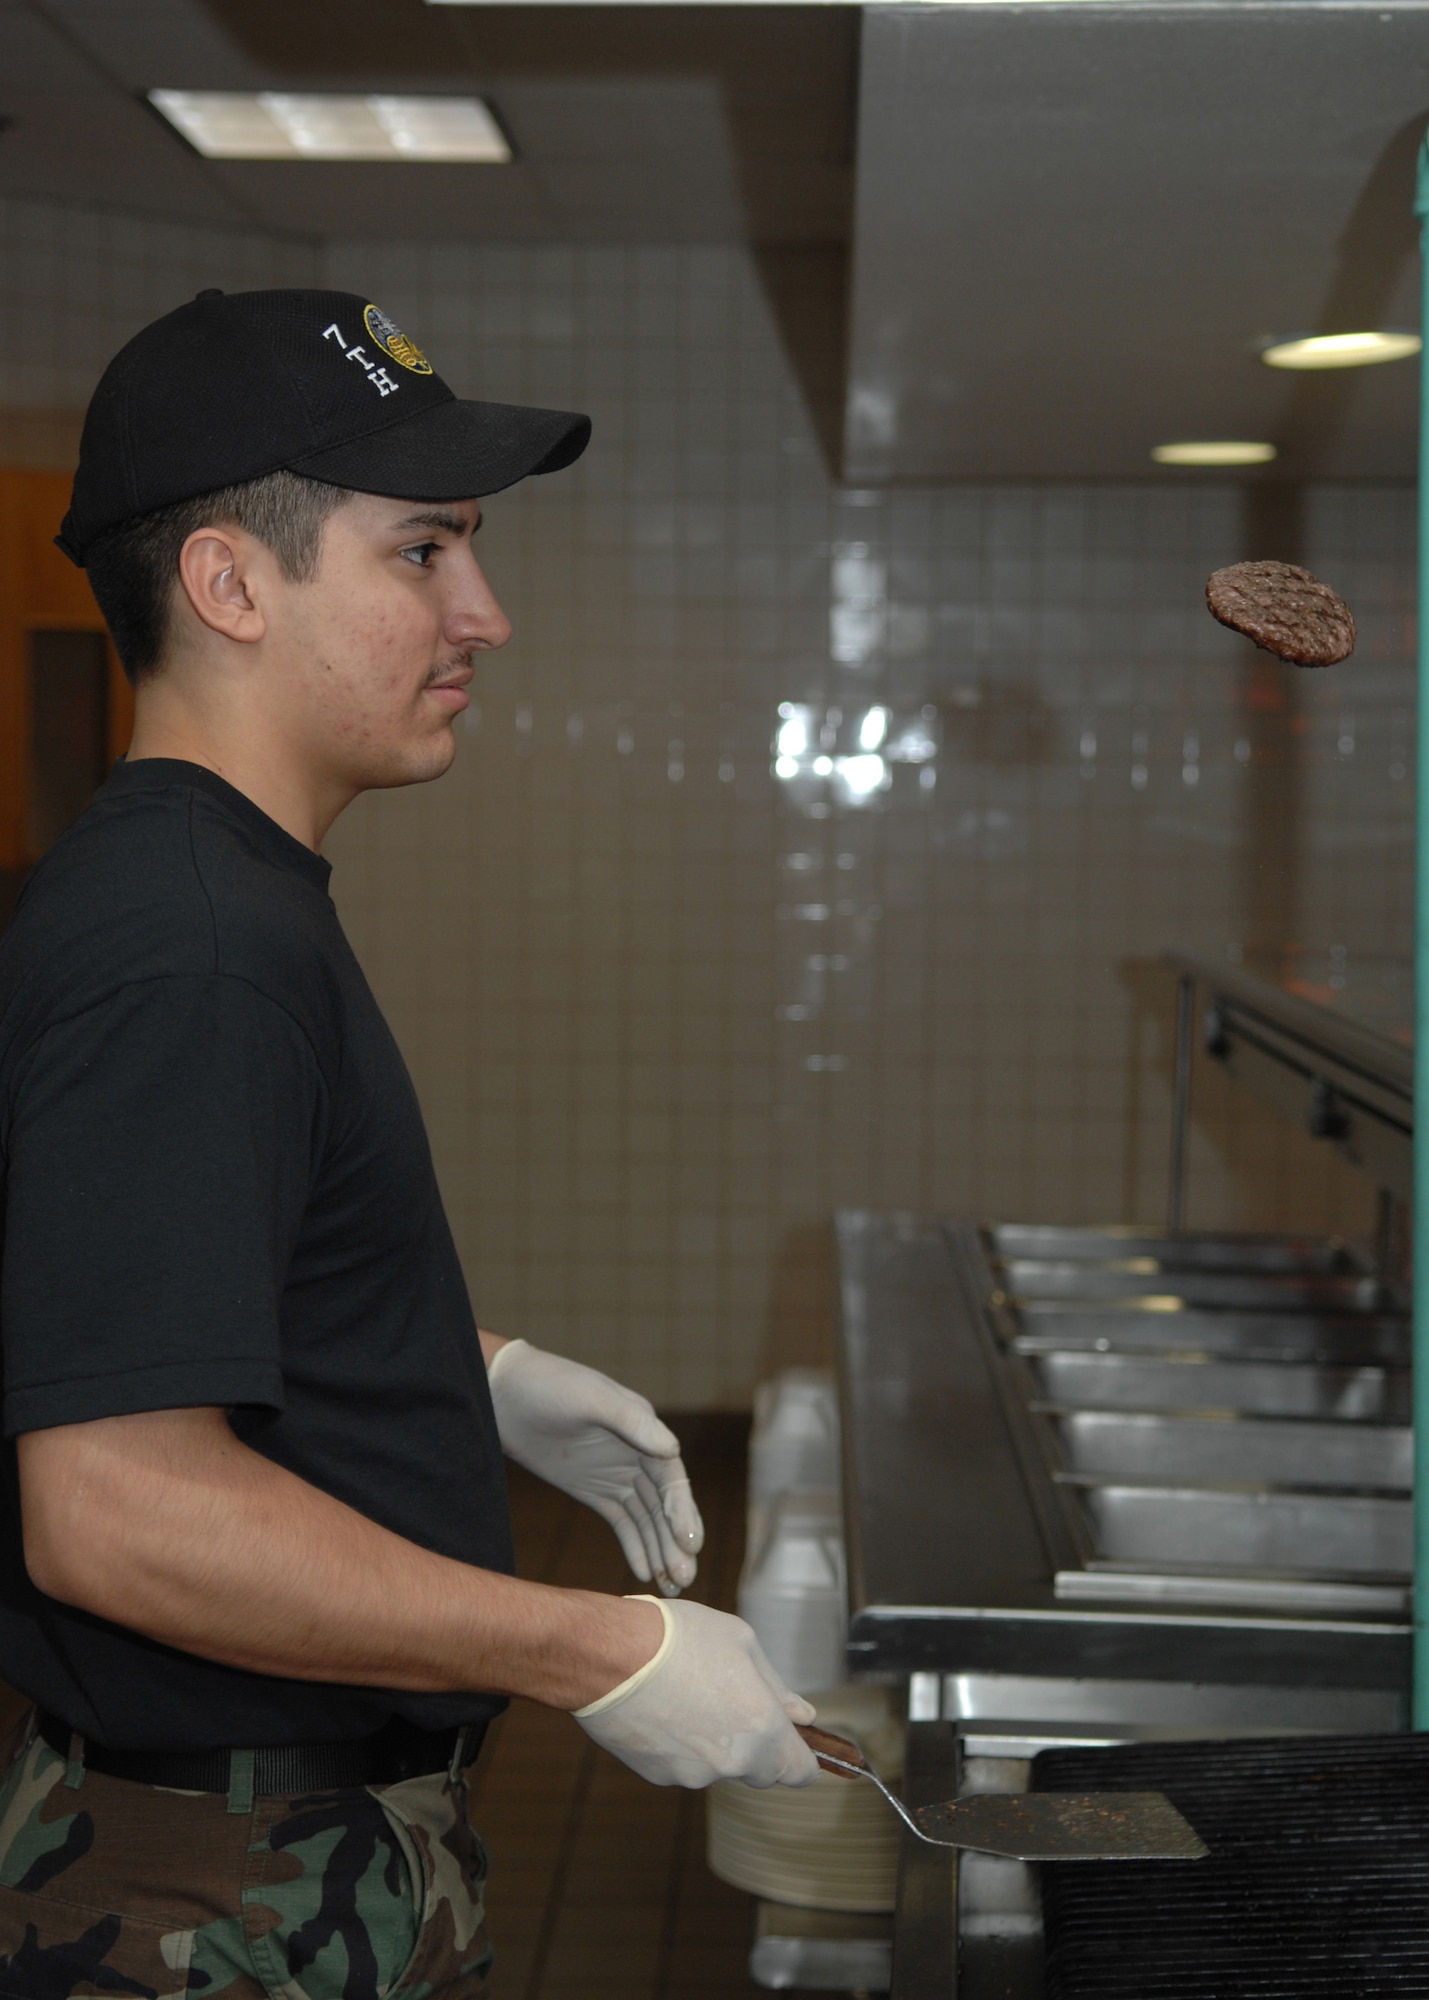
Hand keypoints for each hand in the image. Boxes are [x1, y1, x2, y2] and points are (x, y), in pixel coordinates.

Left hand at [487, 1342, 704, 1593]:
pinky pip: (622, 1523)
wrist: (505, 1395)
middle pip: (664, 1505)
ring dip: (661, 1550)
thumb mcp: (590, 1398)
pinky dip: (635, 1548)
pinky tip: (644, 1574)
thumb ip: (632, 1422)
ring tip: (673, 1586)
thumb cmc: (550, 1386)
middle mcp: (639, 1454)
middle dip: (676, 1541)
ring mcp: (617, 1475)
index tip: (689, 1543)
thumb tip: (673, 1450)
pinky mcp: (595, 1491)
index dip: (682, 1511)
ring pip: (647, 1519)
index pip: (671, 1478)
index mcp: (645, 1429)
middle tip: (686, 1578)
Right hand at [574, 1596, 818, 1788]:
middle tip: (734, 1701)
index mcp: (761, 1728)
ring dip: (714, 1742)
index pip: (800, 1771)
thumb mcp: (740, 1642)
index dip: (802, 1757)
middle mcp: (731, 1761)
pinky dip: (679, 1745)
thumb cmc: (680, 1637)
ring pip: (718, 1766)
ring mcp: (692, 1774)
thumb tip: (803, 1715)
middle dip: (757, 1746)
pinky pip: (682, 1765)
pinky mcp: (658, 1776)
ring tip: (687, 1693)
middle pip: (760, 1771)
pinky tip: (662, 1706)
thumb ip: (775, 1686)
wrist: (609, 1654)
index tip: (796, 1740)